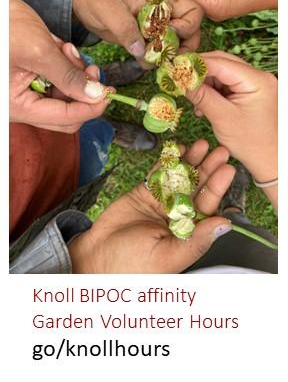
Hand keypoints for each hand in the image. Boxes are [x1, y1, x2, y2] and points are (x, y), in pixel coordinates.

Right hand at [10, 0, 113, 131]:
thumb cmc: (3, 28)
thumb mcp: (39, 51)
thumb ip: (69, 76)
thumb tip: (97, 95)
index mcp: (20, 107)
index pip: (67, 118)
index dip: (92, 107)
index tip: (109, 92)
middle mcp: (24, 106)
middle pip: (68, 113)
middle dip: (83, 89)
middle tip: (91, 68)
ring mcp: (27, 94)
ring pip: (66, 94)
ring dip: (74, 72)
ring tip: (67, 49)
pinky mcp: (31, 81)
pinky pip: (58, 81)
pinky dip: (65, 65)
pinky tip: (61, 48)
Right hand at [69, 140, 234, 272]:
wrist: (97, 259)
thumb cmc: (133, 266)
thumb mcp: (168, 256)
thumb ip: (196, 240)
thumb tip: (226, 224)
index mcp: (188, 232)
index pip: (207, 206)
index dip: (217, 187)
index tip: (228, 170)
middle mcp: (178, 216)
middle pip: (197, 188)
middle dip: (208, 169)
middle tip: (220, 151)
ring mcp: (161, 203)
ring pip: (180, 178)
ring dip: (191, 162)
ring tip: (202, 144)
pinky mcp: (144, 193)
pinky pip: (158, 174)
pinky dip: (168, 162)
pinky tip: (179, 149)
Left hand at [73, 0, 203, 62]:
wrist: (83, 6)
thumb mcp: (109, 9)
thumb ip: (125, 27)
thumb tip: (141, 50)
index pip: (193, 11)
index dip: (187, 26)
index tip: (168, 33)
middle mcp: (165, 14)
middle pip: (191, 33)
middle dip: (182, 48)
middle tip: (164, 58)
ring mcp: (157, 29)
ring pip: (177, 46)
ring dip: (167, 58)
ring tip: (149, 61)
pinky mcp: (147, 41)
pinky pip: (160, 54)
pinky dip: (155, 62)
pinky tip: (142, 62)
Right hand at [187, 51, 276, 199]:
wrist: (268, 159)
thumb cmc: (250, 142)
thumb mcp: (222, 118)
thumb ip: (201, 96)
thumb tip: (181, 81)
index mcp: (256, 80)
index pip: (221, 62)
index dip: (196, 64)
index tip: (175, 68)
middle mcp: (258, 77)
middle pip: (222, 63)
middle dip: (199, 72)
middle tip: (179, 80)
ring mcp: (255, 83)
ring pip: (222, 73)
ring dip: (205, 84)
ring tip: (194, 100)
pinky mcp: (250, 92)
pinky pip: (227, 84)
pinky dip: (212, 91)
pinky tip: (203, 105)